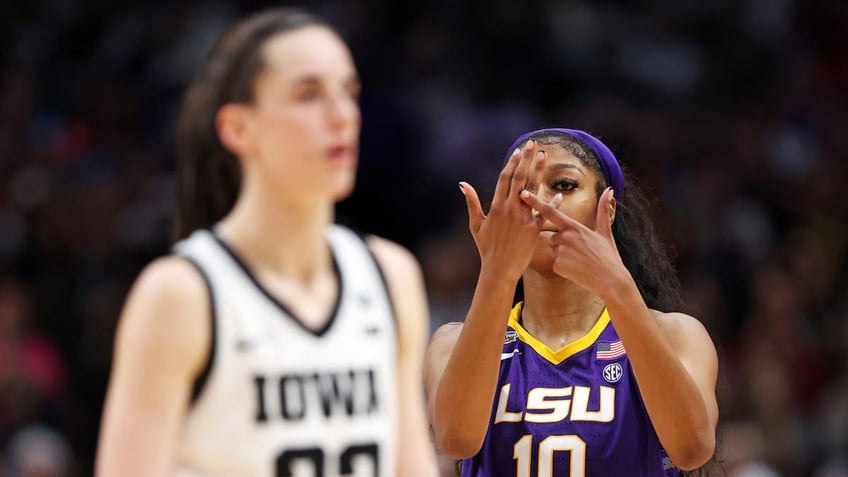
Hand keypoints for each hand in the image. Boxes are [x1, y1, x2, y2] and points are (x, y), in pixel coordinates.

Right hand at [460, 140, 546, 280]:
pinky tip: (558, 193)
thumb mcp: (475, 225)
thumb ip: (471, 203)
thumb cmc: (486, 248)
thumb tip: (462, 184)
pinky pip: (544, 213)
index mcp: (496, 206)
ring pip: (532, 190)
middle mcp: (510, 209)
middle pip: (519, 178)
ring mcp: (523, 218)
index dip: (512, 163)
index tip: (518, 151)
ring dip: (538, 171)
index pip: (504, 178)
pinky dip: (551, 202)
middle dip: (526, 159)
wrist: (499, 269)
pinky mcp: (534, 229)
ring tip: (544, 156)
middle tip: (532, 144)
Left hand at [519, 187, 628, 294]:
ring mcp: (560, 251)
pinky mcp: (557, 265)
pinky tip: (577, 270)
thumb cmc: (608, 257)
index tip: (523, 193)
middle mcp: (565, 236)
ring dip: (563, 256)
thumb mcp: (605, 232)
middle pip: (553, 237)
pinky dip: (564, 268)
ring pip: (554, 251)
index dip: (535, 202)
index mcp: (574, 226)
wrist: (611, 280)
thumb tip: (609, 190)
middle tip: (581, 253)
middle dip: (563, 244)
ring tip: (580, 262)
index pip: (551, 212)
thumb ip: (603, 210)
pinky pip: (555, 264)